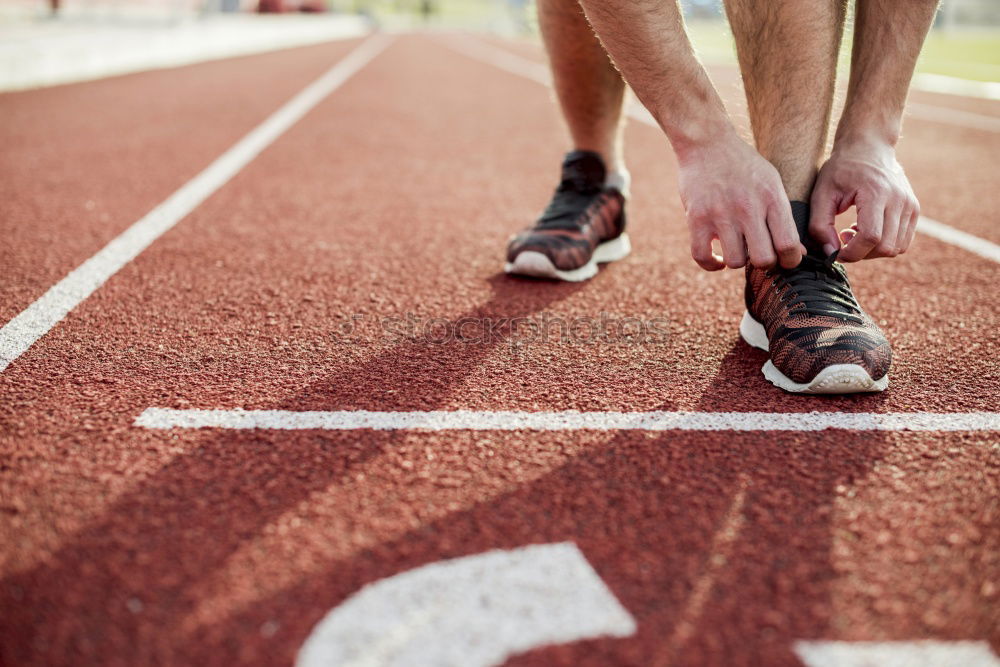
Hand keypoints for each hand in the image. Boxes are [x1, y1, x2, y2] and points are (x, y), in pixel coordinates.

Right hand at [677, 131, 804, 270]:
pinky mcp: (696, 218)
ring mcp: (720, 214)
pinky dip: (712, 264)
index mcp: (771, 198)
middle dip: (765, 264)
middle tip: (760, 254)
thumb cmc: (743, 166)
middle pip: (763, 259)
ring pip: (735, 261)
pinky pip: (703, 257)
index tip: (785, 259)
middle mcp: (748, 208)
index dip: (790, 260)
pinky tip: (718, 258)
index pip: (788, 245)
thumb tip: (796, 253)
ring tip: (737, 248)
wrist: (707, 142)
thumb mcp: (771, 183)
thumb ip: (783, 217)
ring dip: (737, 260)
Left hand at [809, 137, 918, 261]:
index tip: (835, 251)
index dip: (851, 252)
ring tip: (854, 231)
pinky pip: (903, 242)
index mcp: (876, 193)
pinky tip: (867, 229)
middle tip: (843, 238)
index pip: (871, 237)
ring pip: (896, 248)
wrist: (869, 146)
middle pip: (885, 247)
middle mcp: (899, 200)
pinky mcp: (914, 210)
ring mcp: (910, 205)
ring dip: (873, 250)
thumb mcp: (821, 194)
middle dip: (861, 253)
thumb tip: (830, 252)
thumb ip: (820, 225)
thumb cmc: (842, 169)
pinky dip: (884, 244)